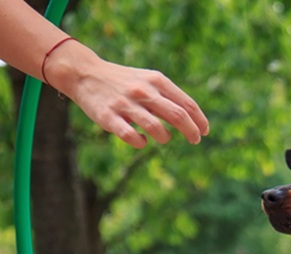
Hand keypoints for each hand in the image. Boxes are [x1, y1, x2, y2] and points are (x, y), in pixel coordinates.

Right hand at [45, 40, 208, 148]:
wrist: (85, 73)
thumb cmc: (124, 82)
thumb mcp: (149, 81)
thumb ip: (169, 97)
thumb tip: (194, 120)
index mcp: (156, 81)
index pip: (186, 103)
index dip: (199, 120)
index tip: (205, 132)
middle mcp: (143, 91)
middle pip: (177, 115)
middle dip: (191, 131)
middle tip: (195, 141)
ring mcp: (126, 105)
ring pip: (156, 129)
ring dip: (165, 137)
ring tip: (163, 137)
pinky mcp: (109, 117)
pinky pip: (132, 137)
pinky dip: (141, 143)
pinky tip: (141, 140)